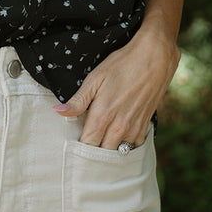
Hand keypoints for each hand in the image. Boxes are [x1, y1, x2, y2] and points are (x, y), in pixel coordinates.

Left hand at [53, 23, 179, 147]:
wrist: (154, 58)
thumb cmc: (121, 65)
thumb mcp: (95, 78)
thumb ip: (78, 100)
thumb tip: (57, 112)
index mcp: (103, 115)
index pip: (86, 146)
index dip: (78, 147)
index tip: (72, 143)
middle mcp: (119, 127)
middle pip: (101, 153)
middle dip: (92, 151)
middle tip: (85, 141)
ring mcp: (133, 129)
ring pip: (117, 153)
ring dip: (108, 149)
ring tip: (100, 139)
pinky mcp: (144, 127)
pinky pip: (132, 147)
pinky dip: (123, 144)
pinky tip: (117, 134)